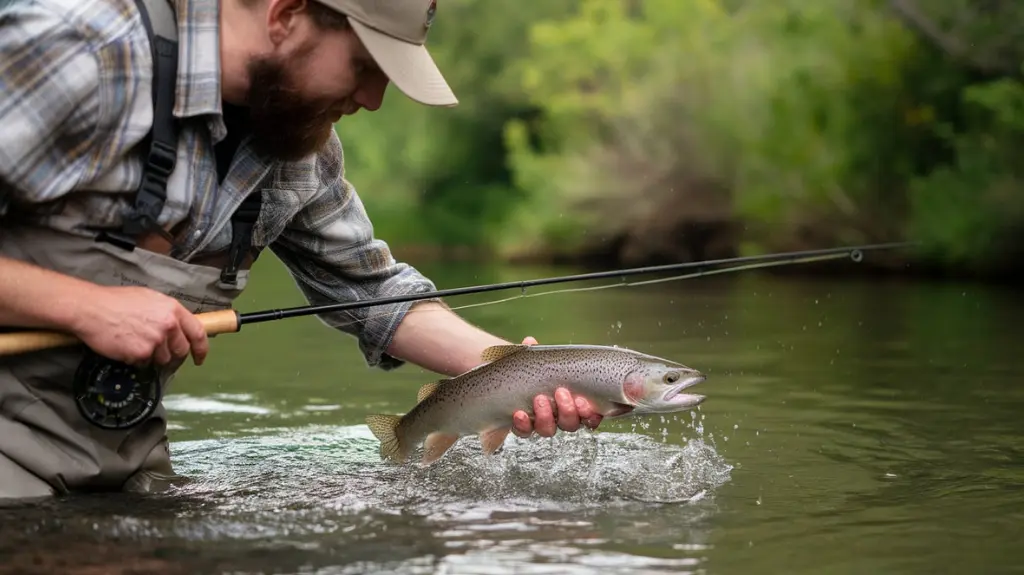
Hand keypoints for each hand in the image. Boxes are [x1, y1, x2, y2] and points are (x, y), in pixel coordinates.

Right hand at [70, 285, 208, 366]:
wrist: (91, 308)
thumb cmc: (116, 302)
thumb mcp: (149, 299)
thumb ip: (167, 314)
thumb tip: (178, 328)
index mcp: (173, 309)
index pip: (198, 332)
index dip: (201, 348)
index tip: (199, 358)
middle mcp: (168, 325)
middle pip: (181, 350)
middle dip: (173, 356)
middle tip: (159, 354)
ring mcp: (156, 340)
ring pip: (162, 359)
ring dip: (151, 357)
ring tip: (134, 342)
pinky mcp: (141, 353)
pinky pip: (144, 363)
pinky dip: (135, 359)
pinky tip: (125, 347)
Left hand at [511, 336, 602, 437]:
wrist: (505, 386)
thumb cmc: (530, 373)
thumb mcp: (535, 362)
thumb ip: (536, 354)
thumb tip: (530, 341)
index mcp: (571, 402)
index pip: (588, 415)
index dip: (589, 413)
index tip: (582, 401)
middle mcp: (558, 417)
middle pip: (570, 424)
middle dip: (567, 410)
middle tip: (560, 392)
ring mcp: (540, 424)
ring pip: (549, 430)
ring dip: (546, 416)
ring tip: (539, 399)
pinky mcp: (522, 428)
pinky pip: (525, 432)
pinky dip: (523, 424)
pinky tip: (519, 414)